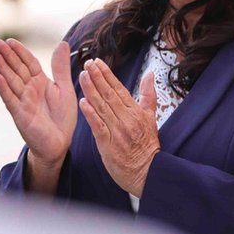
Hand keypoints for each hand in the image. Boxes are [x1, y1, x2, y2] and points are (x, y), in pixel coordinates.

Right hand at [0, 38, 77, 167]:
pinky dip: (4, 88)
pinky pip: (11, 99)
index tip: (10, 40)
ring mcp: (23, 101)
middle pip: (16, 69)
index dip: (20, 52)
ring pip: (11, 81)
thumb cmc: (61, 117)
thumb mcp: (64, 88)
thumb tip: (63, 43)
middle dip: (6, 55)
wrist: (59, 142)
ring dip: (1, 67)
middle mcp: (29, 90)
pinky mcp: (20, 114)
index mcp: (40, 82)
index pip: (28, 63)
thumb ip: (60, 67)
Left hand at [77, 60, 159, 196]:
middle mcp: (127, 118)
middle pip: (110, 95)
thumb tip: (150, 74)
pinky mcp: (109, 143)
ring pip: (103, 107)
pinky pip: (99, 126)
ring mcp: (118, 130)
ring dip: (92, 91)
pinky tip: (83, 103)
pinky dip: (91, 114)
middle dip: (98, 78)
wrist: (147, 171)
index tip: (97, 62)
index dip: (107, 75)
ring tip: (82, 76)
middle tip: (87, 64)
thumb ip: (148, 95)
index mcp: (136, 111)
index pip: (119, 89)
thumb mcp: (151, 117)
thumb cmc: (146, 145)